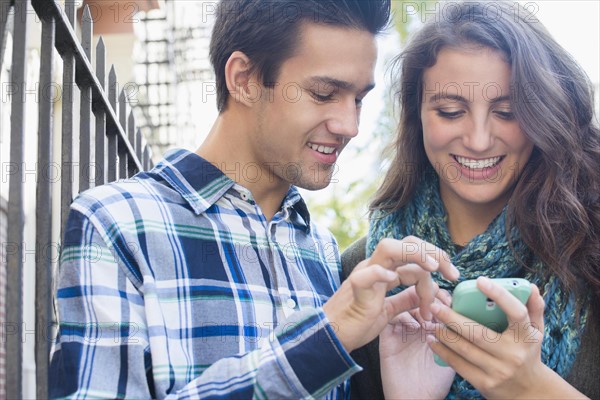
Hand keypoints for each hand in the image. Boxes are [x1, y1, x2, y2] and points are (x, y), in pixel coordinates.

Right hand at [323, 237, 458, 352]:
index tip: (453, 278)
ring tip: (433, 269)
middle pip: (407, 242)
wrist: (331, 337)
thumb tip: (428, 293)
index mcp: (384, 271)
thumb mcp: (389, 311)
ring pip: (389, 248)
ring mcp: (364, 275)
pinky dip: (380, 273)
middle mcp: (375, 267)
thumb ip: (406, 299)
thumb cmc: (357, 323)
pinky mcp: (356, 290)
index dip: (437, 261)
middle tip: (452, 272)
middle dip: (434, 252)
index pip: (414, 253)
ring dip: (416, 254)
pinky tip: (393, 279)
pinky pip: (366, 275)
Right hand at [380, 289, 454, 399]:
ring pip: (402, 304)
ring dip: (414, 304)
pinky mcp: (387, 338)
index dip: (442, 298)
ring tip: (427, 313)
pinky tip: (414, 324)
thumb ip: (458, 337)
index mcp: (429, 328)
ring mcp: (400, 330)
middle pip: (417, 299)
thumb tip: (470, 317)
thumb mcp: (453, 355)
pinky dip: (401, 315)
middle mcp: (414, 326)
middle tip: (439, 302)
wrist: (416, 399)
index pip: (433, 303)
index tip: (452, 301)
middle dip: (428, 297)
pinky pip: (390, 317)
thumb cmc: (436, 382)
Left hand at [429, 277, 585, 398]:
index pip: (516, 313)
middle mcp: (513, 355)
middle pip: (478, 333)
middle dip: (452, 318)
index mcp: (526, 337)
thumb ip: (534, 308)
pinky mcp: (485, 384)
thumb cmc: (528, 352)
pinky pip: (459, 365)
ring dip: (443, 334)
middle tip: (435, 305)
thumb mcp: (536, 332)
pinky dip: (443, 352)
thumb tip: (532, 287)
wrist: (529, 392)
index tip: (480, 281)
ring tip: (431, 321)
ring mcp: (498, 371)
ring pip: (464, 349)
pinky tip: (433, 341)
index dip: (499, 295)